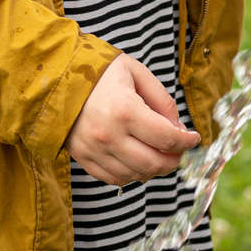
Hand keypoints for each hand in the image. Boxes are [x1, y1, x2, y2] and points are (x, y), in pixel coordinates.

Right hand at [64, 54, 200, 185]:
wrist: (56, 78)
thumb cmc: (100, 72)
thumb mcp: (136, 73)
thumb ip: (162, 100)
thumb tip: (179, 128)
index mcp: (125, 110)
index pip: (167, 139)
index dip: (187, 142)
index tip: (194, 138)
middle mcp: (108, 135)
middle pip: (154, 163)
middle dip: (174, 160)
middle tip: (180, 151)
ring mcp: (94, 150)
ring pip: (136, 175)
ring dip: (155, 169)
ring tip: (161, 155)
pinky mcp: (83, 158)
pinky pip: (114, 178)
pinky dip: (133, 174)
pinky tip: (139, 160)